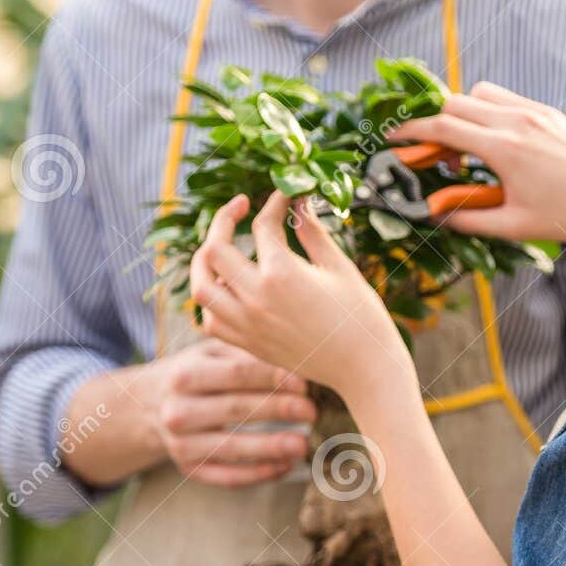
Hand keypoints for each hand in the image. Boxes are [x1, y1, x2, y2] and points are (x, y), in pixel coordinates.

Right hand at [150, 338, 315, 486]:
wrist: (150, 406)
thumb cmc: (196, 373)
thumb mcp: (211, 354)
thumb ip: (246, 354)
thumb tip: (295, 361)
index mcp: (186, 375)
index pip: (236, 374)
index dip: (272, 378)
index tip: (303, 383)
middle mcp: (178, 410)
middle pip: (235, 409)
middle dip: (277, 410)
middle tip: (311, 411)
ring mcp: (181, 444)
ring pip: (230, 448)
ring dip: (269, 448)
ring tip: (302, 445)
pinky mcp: (189, 469)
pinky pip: (226, 477)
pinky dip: (258, 475)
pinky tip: (285, 466)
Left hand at [190, 190, 409, 402]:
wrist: (364, 369)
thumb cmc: (360, 317)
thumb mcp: (339, 267)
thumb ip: (312, 232)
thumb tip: (299, 202)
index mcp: (282, 274)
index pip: (262, 225)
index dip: (274, 203)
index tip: (285, 196)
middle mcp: (256, 299)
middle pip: (214, 249)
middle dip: (223, 221)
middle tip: (240, 208)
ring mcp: (248, 324)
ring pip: (201, 286)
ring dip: (204, 261)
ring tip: (219, 247)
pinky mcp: (249, 344)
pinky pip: (210, 321)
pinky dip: (212, 300)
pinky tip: (228, 287)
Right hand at [392, 81, 565, 278]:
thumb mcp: (512, 226)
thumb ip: (467, 218)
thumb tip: (431, 214)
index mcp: (504, 148)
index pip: (443, 127)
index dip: (411, 130)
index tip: (390, 136)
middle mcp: (517, 120)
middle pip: (454, 103)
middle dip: (432, 122)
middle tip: (428, 152)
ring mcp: (534, 111)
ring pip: (479, 93)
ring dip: (461, 112)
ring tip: (463, 147)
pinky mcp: (547, 112)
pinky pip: (504, 98)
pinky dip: (486, 111)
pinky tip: (491, 142)